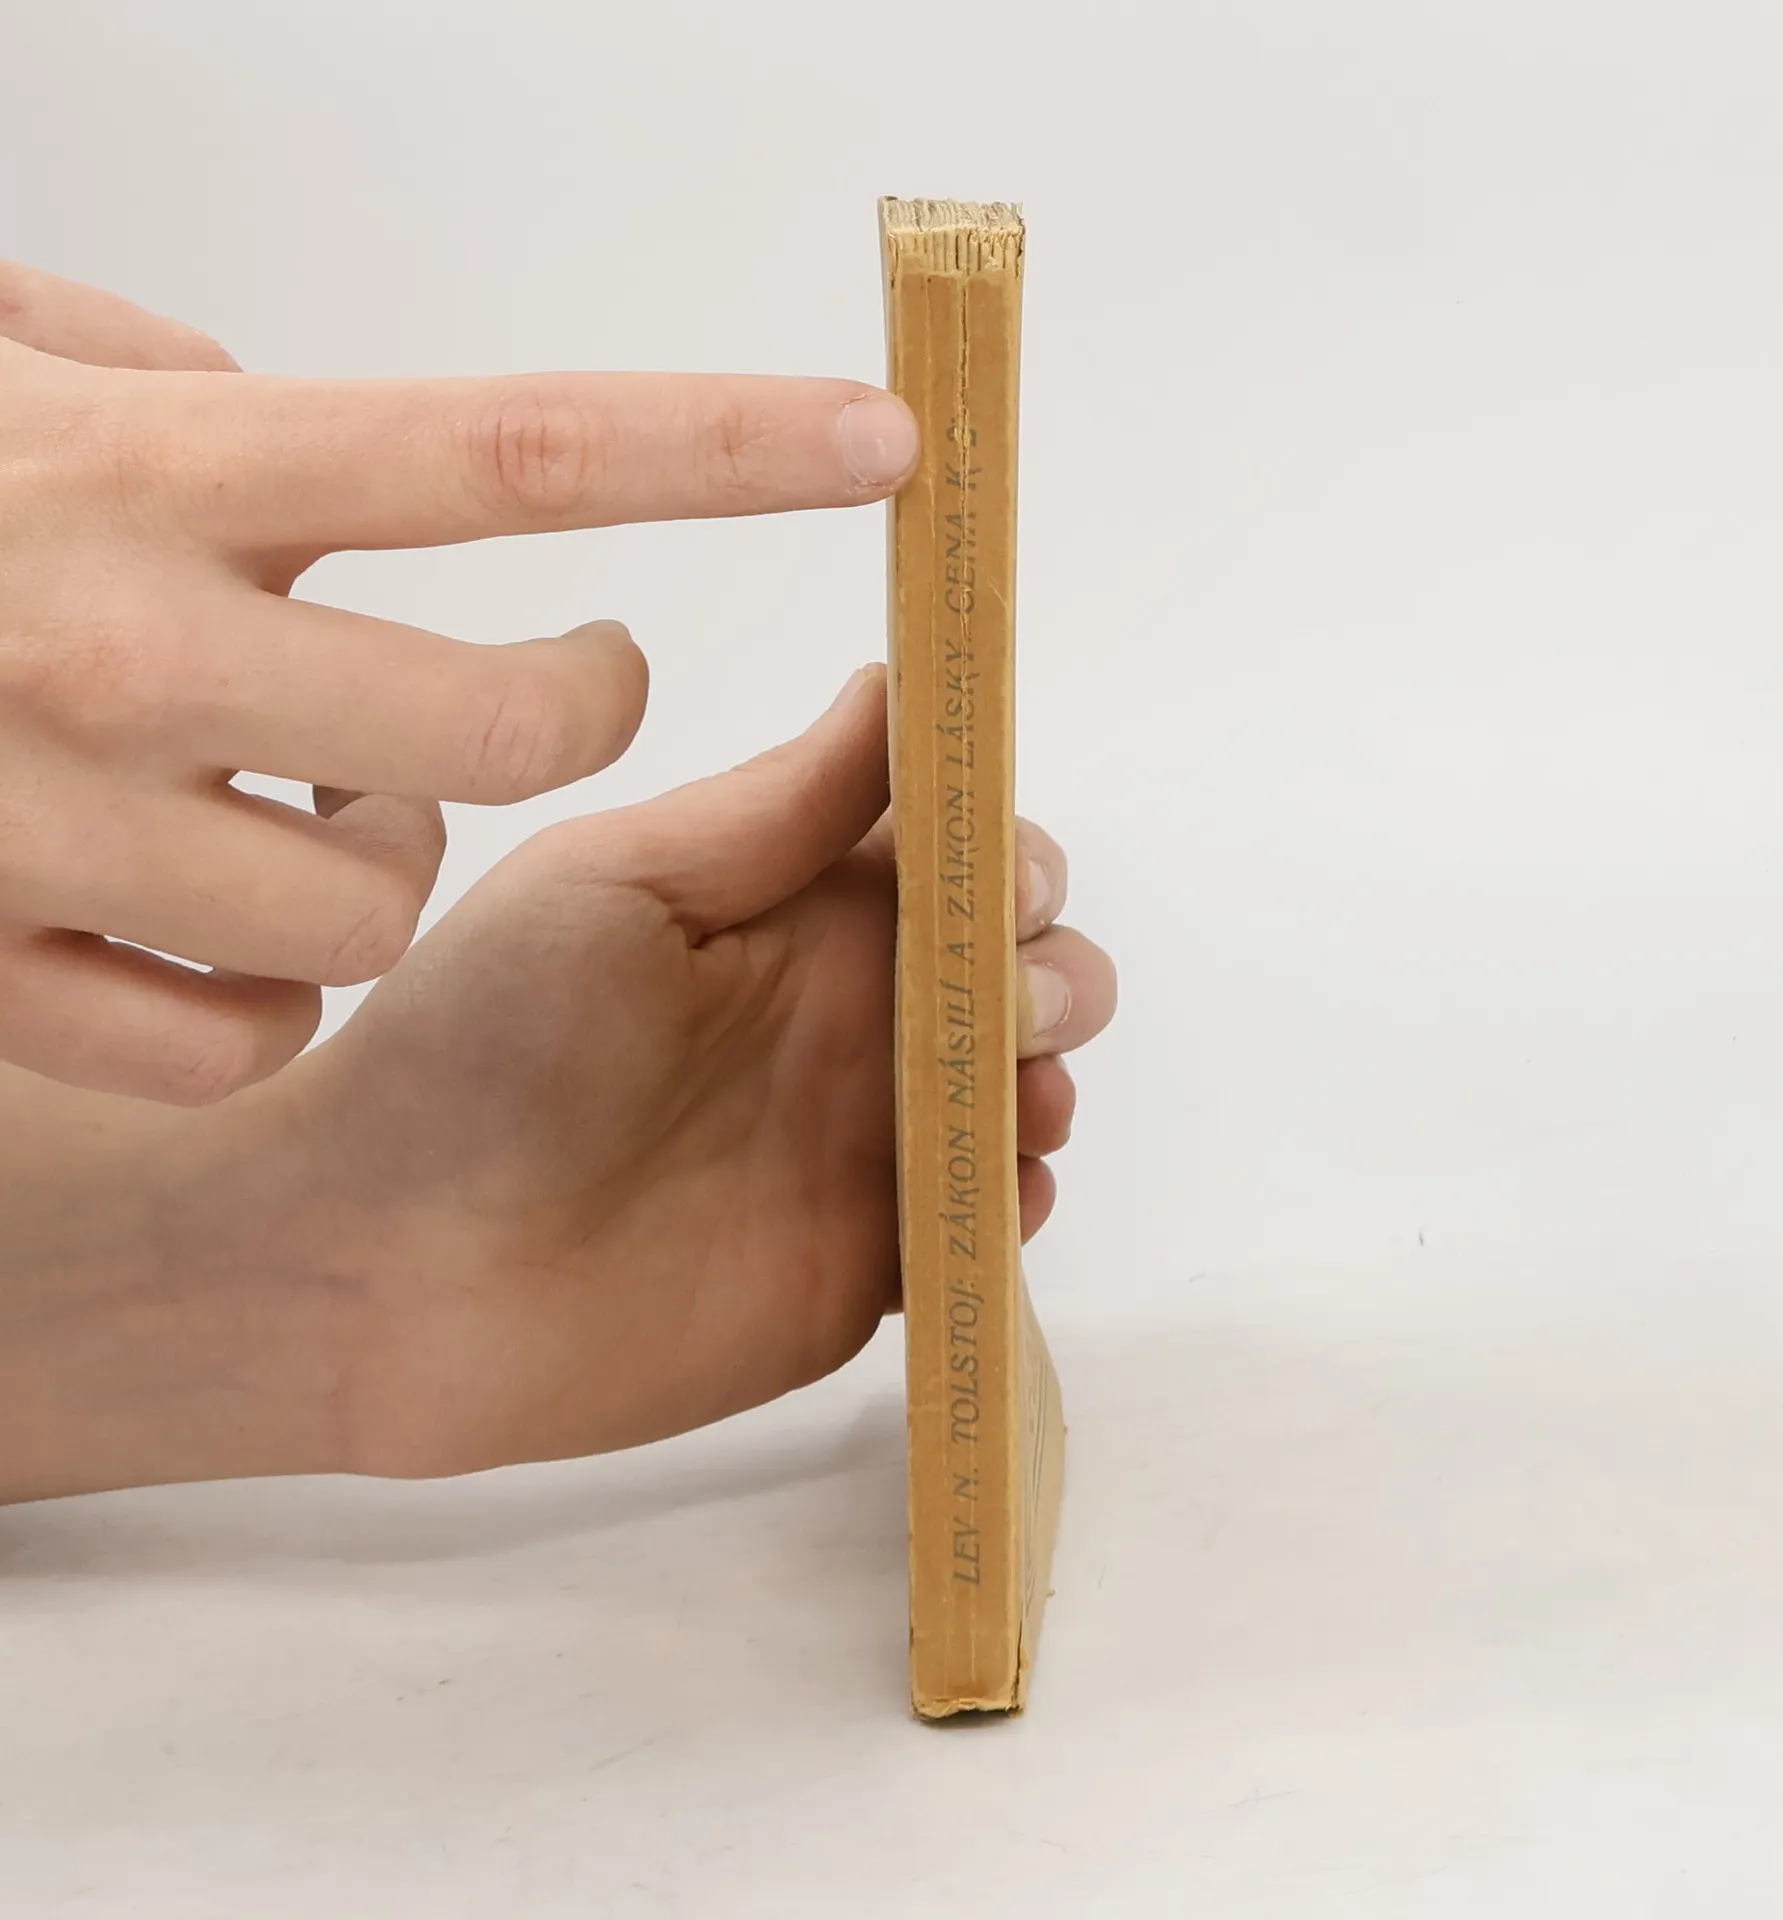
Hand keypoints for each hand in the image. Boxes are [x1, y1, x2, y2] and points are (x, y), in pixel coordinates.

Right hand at [0, 260, 917, 1104]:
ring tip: (298, 797)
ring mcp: (52, 827)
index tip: (887, 446)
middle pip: (502, 733)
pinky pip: (238, 1032)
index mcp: (155, 468)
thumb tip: (320, 430)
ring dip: (384, 858)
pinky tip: (188, 917)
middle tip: (561, 686)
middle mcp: (119, 646)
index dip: (724, 448)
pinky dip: (254, 994)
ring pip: (376, 904)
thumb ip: (187, 396)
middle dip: (566, 716)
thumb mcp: (14, 385)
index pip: (514, 448)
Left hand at [239, 669, 1114, 1479]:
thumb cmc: (478, 1044)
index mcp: (791, 915)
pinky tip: (996, 1198)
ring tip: (1014, 1105)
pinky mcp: (859, 1269)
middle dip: (1054, 973)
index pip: (953, 862)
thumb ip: (772, 806)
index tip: (1008, 886)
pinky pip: (980, 1229)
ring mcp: (856, 1148)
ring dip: (1048, 1082)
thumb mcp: (615, 888)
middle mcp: (841, 1022)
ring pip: (1016, 1096)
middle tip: (1013, 1009)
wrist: (385, 1270)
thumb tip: (897, 678)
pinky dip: (1018, 1206)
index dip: (1010, 862)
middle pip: (1013, 975)